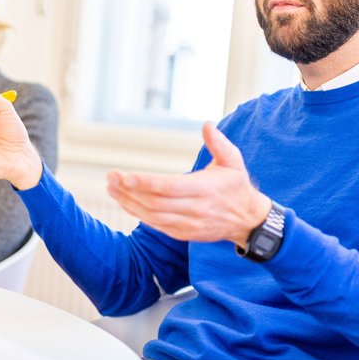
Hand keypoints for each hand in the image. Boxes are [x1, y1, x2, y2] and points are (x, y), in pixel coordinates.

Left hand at [106, 123, 270, 246]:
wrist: (247, 221)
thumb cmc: (237, 186)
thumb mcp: (233, 161)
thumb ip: (219, 143)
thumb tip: (206, 125)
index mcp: (205, 189)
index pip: (169, 187)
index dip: (145, 183)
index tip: (125, 176)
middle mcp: (195, 209)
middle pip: (155, 202)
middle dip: (130, 191)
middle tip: (111, 178)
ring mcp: (188, 224)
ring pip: (152, 216)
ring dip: (128, 203)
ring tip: (111, 189)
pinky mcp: (183, 234)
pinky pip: (156, 225)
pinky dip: (138, 214)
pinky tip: (125, 202)